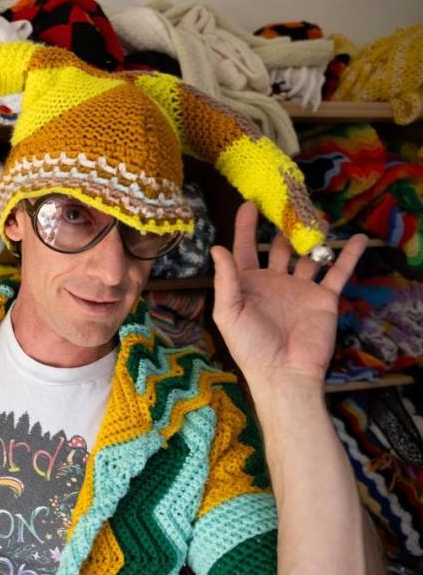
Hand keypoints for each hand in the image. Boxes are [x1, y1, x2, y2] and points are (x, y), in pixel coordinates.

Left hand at [210, 202, 367, 391]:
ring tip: (319, 215)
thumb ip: (225, 279)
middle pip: (278, 247)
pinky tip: (357, 238)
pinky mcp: (323, 298)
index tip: (249, 203)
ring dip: (313, 236)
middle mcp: (274, 282)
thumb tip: (216, 247)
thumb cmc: (250, 346)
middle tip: (289, 201)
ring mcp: (300, 289)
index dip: (245, 227)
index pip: (244, 249)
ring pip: (308, 255)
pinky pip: (338, 272)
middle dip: (283, 226)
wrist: (284, 373)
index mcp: (248, 284)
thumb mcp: (229, 312)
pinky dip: (349, 255)